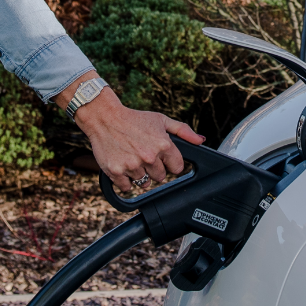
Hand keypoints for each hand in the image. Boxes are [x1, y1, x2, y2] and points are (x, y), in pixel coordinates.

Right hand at [67, 83, 204, 192]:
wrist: (105, 118)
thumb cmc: (134, 119)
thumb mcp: (161, 120)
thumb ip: (183, 131)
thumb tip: (201, 140)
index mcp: (163, 145)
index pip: (177, 168)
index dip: (170, 164)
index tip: (163, 159)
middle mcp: (149, 157)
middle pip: (160, 177)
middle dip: (155, 169)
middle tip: (144, 157)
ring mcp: (132, 165)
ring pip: (144, 183)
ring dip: (139, 174)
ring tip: (133, 159)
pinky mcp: (116, 171)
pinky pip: (127, 187)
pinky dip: (125, 181)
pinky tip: (124, 166)